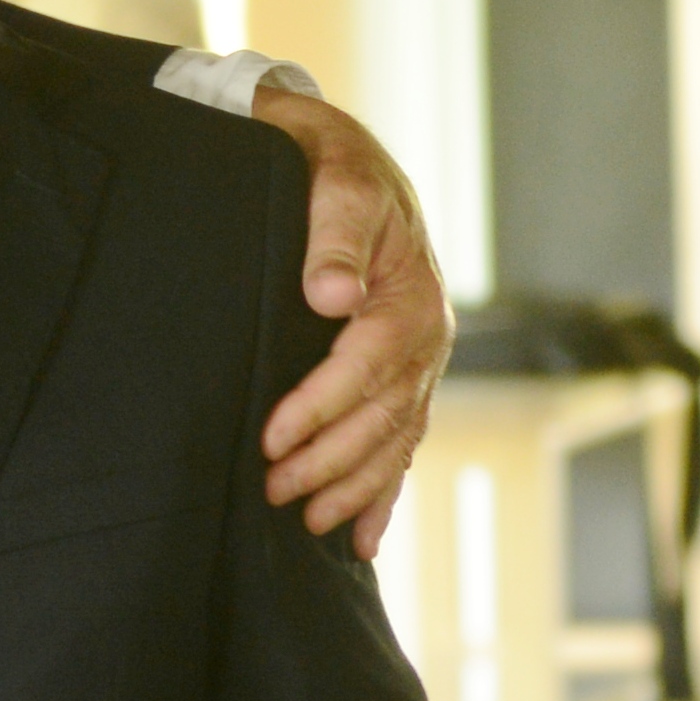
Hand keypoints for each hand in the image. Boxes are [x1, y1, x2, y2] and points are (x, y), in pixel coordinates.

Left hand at [250, 86, 452, 557]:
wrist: (347, 163)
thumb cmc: (332, 169)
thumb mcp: (335, 181)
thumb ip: (332, 234)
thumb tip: (331, 294)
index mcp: (411, 294)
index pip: (366, 363)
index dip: (320, 406)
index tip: (272, 437)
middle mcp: (426, 335)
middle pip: (383, 413)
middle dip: (330, 459)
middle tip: (274, 490)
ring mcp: (420, 362)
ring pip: (394, 438)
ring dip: (353, 486)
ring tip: (309, 521)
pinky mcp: (404, 378)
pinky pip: (400, 443)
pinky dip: (381, 492)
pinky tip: (360, 537)